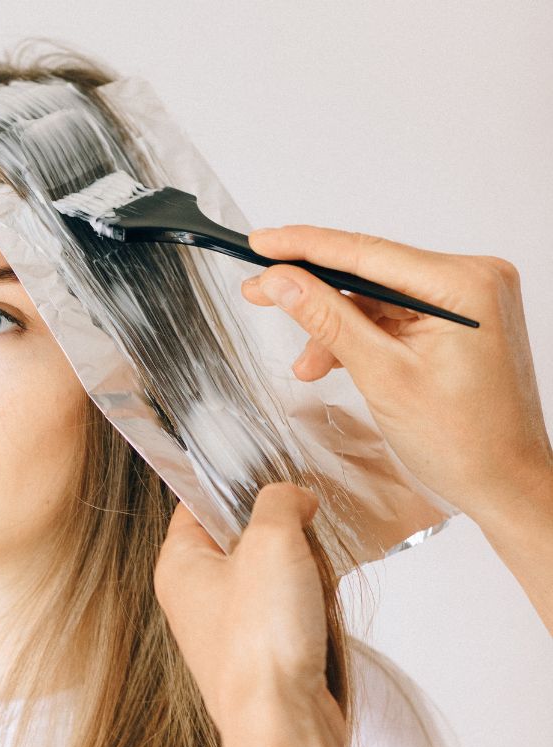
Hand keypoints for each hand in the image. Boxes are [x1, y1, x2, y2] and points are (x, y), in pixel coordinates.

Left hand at [154, 482, 347, 746]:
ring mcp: (225, 626)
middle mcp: (195, 596)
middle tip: (297, 536)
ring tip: (310, 581)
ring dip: (299, 572)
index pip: (196, 504)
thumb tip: (291, 496)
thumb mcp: (271, 541)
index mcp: (178, 564)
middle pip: (240, 538)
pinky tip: (318, 611)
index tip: (266, 479)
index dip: (232, 487)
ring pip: (269, 574)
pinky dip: (309, 605)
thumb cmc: (259, 643)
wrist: (283, 719)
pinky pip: (286, 610)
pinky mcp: (259, 652)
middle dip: (278, 535)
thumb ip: (279, 502)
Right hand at [242, 225, 552, 522]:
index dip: (304, 247)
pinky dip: (359, 337)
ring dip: (334, 328)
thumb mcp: (381, 376)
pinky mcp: (456, 321)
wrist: (505, 485)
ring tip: (307, 365)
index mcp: (465, 285)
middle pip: (369, 272)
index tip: (261, 244)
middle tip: (259, 292)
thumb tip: (281, 280)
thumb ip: (327, 320)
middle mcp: (472, 280)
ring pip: (375, 299)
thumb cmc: (465, 442)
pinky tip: (332, 361)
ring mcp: (466, 301)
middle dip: (313, 292)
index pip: (366, 252)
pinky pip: (392, 316)